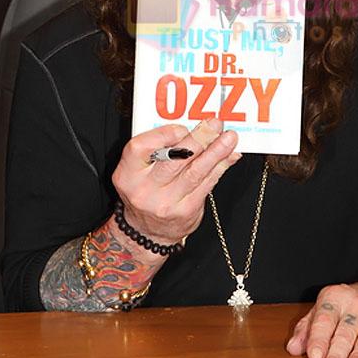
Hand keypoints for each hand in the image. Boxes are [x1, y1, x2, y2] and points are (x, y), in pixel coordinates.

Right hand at [111, 118, 239, 245]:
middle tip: (214, 125)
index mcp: (126, 174)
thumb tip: (193, 126)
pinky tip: (230, 156)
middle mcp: (143, 190)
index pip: (140, 148)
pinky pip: (207, 184)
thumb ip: (158, 148)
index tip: (182, 127)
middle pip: (174, 160)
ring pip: (195, 172)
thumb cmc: (145, 191)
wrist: (148, 232)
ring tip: (229, 138)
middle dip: (198, 139)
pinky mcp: (186, 211)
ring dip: (216, 152)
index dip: (163, 134)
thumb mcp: (138, 170)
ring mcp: (166, 203)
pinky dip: (220, 167)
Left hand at [285, 267, 357, 357]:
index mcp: (336, 299)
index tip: (313, 356)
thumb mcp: (328, 306)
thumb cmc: (354, 302)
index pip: (324, 319)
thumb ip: (309, 326)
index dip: (318, 337)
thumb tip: (293, 348)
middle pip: (345, 332)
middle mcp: (357, 306)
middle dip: (336, 353)